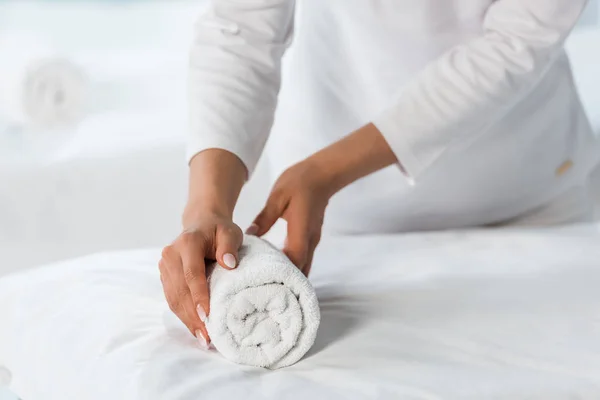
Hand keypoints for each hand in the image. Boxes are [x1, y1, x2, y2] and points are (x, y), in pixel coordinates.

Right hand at [159, 213, 242, 347]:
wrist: (202, 224)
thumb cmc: (219, 230)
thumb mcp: (230, 232)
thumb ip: (229, 246)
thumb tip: (229, 263)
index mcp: (187, 243)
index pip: (192, 273)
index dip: (199, 296)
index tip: (207, 316)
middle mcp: (170, 255)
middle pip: (180, 290)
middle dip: (193, 316)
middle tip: (208, 337)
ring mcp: (165, 266)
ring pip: (174, 298)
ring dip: (187, 320)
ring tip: (203, 338)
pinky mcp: (165, 277)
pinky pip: (173, 299)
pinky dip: (183, 315)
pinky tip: (195, 328)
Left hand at [249, 160, 332, 275]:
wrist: (322, 174)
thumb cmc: (300, 182)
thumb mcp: (277, 197)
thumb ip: (264, 218)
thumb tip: (250, 235)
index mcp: (301, 230)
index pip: (295, 259)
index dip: (285, 274)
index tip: (270, 284)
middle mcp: (310, 239)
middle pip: (302, 269)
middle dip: (288, 282)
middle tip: (269, 291)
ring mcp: (313, 239)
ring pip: (305, 265)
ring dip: (292, 276)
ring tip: (273, 284)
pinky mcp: (312, 237)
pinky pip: (304, 257)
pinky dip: (294, 266)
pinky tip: (280, 268)